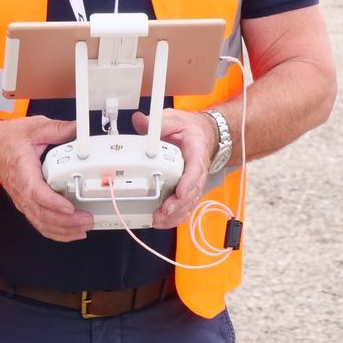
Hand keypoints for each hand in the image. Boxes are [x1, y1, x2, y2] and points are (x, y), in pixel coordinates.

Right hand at [0, 116, 93, 242]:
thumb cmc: (8, 139)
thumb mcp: (34, 127)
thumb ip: (58, 129)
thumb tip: (78, 128)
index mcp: (23, 171)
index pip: (36, 193)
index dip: (53, 203)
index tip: (69, 207)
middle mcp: (21, 190)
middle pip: (41, 214)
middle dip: (66, 222)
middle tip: (87, 219)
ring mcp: (23, 200)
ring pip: (41, 223)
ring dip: (63, 230)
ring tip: (84, 228)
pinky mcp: (26, 204)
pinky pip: (39, 222)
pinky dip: (55, 232)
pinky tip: (71, 232)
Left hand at [130, 108, 220, 230]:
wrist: (202, 134)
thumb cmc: (189, 129)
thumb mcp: (174, 119)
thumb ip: (158, 122)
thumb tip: (140, 121)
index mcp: (196, 151)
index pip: (196, 168)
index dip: (189, 182)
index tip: (180, 191)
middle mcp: (198, 170)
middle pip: (193, 191)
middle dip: (179, 204)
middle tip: (164, 210)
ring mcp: (194, 182)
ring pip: (190, 202)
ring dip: (176, 214)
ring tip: (159, 220)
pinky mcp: (188, 190)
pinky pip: (186, 207)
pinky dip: (175, 217)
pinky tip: (162, 222)